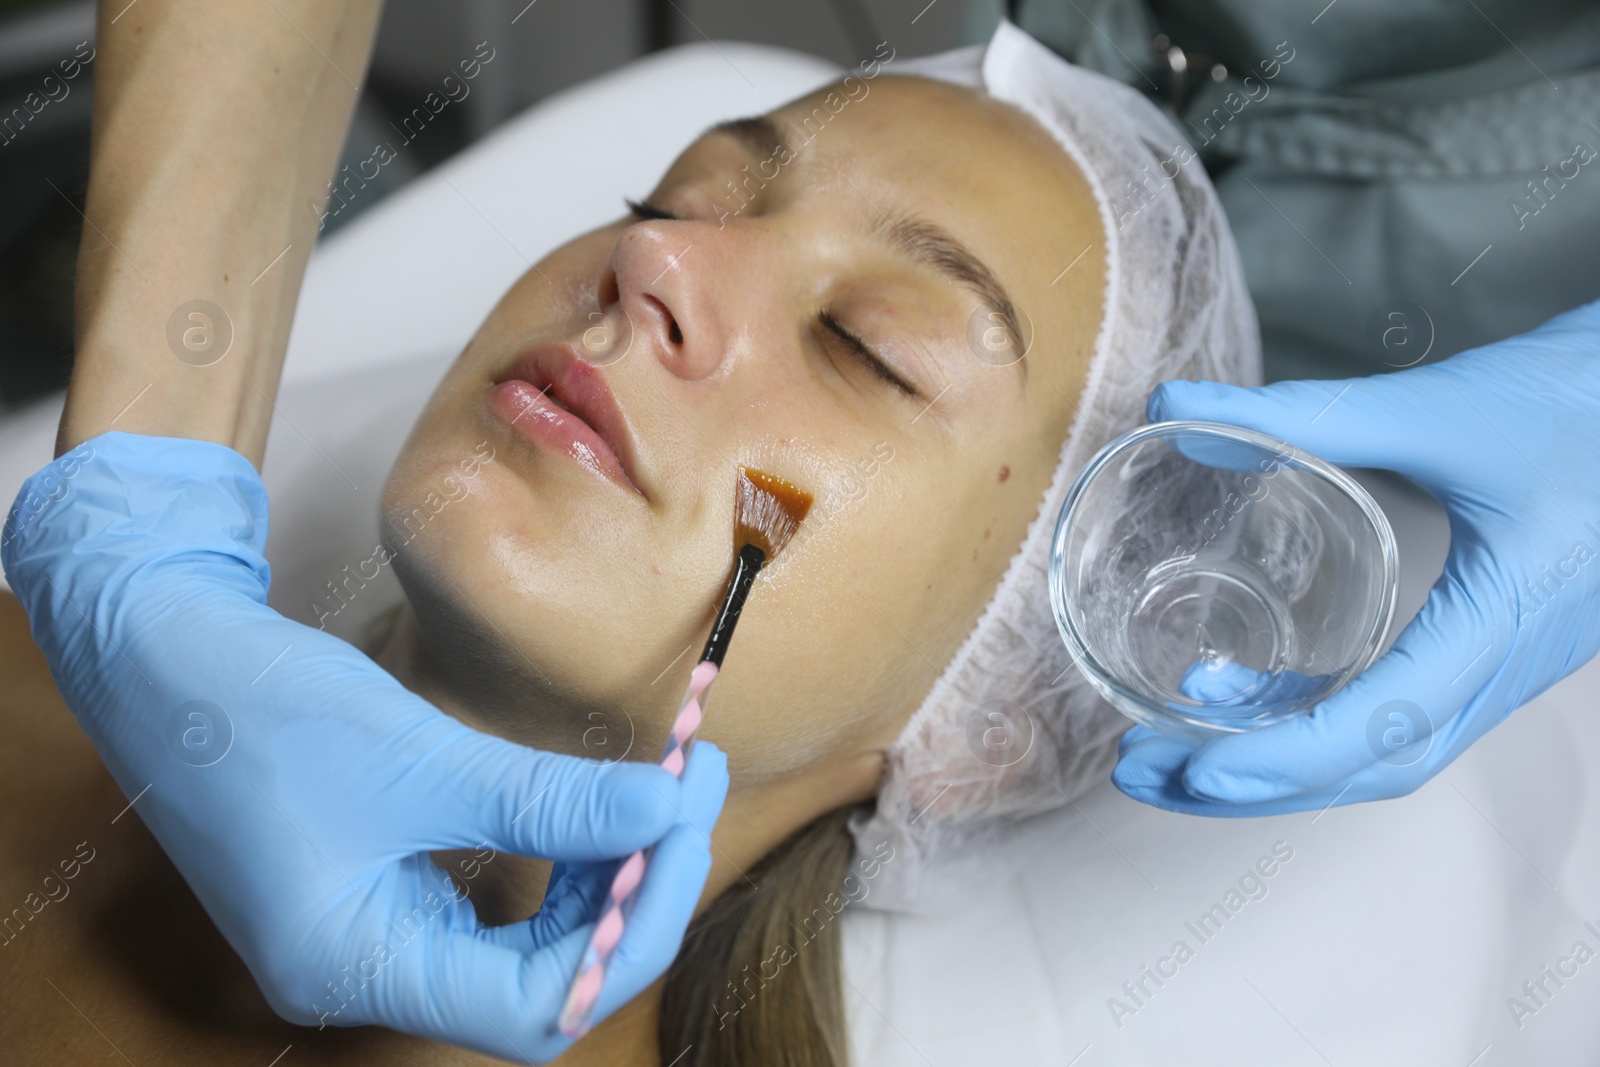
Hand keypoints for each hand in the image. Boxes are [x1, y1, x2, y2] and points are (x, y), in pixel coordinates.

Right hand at [2, 431, 728, 1062]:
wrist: (162, 658)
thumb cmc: (260, 711)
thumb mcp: (417, 759)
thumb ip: (548, 799)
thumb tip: (668, 810)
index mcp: (355, 967)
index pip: (532, 1010)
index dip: (626, 932)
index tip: (682, 831)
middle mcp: (367, 970)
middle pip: (540, 983)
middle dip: (632, 894)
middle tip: (692, 793)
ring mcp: (373, 933)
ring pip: (527, 946)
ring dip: (605, 873)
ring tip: (665, 789)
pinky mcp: (384, 886)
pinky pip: (497, 905)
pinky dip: (560, 857)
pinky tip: (602, 808)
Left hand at [1114, 299, 1599, 815]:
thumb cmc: (1584, 399)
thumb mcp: (1441, 406)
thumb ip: (1307, 412)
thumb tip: (1175, 411)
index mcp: (1507, 618)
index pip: (1389, 723)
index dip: (1289, 759)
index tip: (1196, 773)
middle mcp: (1510, 664)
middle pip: (1376, 767)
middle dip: (1256, 785)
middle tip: (1143, 770)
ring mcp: (1508, 664)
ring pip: (1392, 754)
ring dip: (1283, 767)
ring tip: (1173, 753)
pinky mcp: (1496, 644)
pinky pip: (1407, 718)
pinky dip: (1323, 729)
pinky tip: (1251, 700)